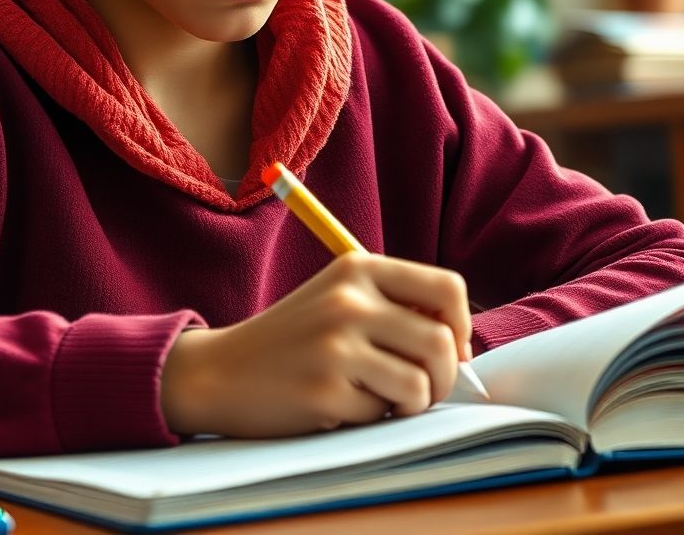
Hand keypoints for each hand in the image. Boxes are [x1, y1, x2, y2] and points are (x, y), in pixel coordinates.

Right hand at [160, 252, 471, 437]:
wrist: (222, 370)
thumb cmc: (294, 339)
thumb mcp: (340, 298)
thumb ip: (395, 305)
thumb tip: (462, 342)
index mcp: (358, 267)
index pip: (447, 288)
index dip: (461, 325)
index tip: (449, 347)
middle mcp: (349, 299)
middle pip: (443, 341)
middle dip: (444, 376)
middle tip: (422, 387)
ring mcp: (336, 344)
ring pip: (423, 383)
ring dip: (413, 402)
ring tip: (383, 396)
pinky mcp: (326, 389)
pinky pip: (383, 413)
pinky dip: (372, 417)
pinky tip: (341, 404)